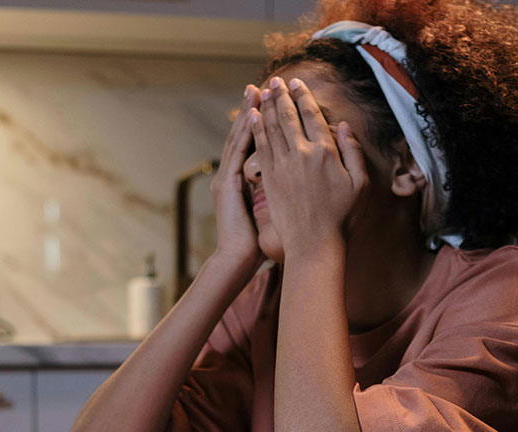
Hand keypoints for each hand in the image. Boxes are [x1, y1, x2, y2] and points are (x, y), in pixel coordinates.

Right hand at [211, 84, 265, 271]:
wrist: (238, 259)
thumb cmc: (256, 242)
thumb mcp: (265, 209)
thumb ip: (272, 189)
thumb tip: (289, 176)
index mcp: (243, 178)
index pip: (256, 143)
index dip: (265, 121)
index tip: (276, 101)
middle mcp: (233, 173)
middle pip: (246, 134)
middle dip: (255, 109)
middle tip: (263, 85)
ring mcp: (228, 176)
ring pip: (240, 138)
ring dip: (248, 113)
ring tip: (256, 90)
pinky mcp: (228, 185)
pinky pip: (238, 154)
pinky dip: (245, 135)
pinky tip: (253, 117)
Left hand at [249, 76, 369, 258]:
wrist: (314, 243)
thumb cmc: (342, 217)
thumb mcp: (360, 184)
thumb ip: (353, 152)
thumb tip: (344, 126)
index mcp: (325, 152)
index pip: (312, 115)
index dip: (303, 96)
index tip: (296, 83)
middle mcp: (301, 154)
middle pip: (288, 116)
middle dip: (280, 95)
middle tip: (275, 81)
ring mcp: (282, 165)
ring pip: (271, 128)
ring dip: (265, 107)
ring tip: (261, 92)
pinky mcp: (269, 178)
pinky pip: (260, 146)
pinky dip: (256, 129)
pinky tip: (252, 117)